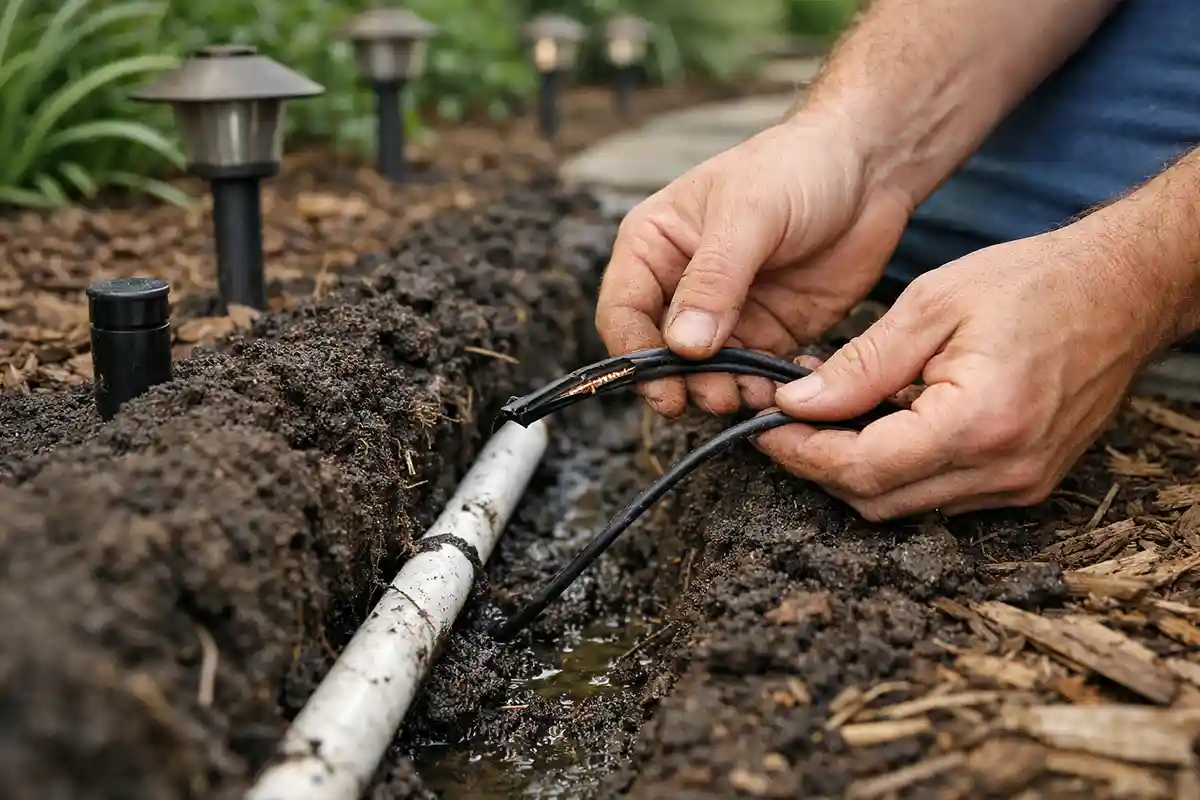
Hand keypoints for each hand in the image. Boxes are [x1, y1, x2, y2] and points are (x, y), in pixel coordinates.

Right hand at [595, 114, 911, 417]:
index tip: (664, 386)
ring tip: (754, 394)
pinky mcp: (768, 334)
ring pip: (706, 375)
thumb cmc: (797, 167)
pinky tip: (787, 388)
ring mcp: (724, 315)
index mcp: (653, 246)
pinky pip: (754, 376)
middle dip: (684, 383)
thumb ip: (714, 279)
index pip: (622, 313)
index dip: (635, 355)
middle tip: (717, 396)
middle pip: (660, 355)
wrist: (869, 168)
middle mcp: (679, 287)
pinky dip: (765, 390)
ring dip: (725, 392)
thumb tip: (683, 345)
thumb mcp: (749, 213)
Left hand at [754, 228, 1174, 520]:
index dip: (801, 452)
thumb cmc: (1035, 283)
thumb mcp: (933, 305)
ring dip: (855, 469)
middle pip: (876, 500)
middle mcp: (1003, 470)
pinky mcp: (1026, 482)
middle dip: (818, 465)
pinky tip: (879, 424)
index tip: (765, 425)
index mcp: (979, 423)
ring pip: (905, 505)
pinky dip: (898, 468)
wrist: (1125, 290)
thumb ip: (862, 363)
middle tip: (783, 422)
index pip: (862, 469)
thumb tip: (798, 404)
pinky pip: (939, 494)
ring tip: (826, 417)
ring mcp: (1020, 484)